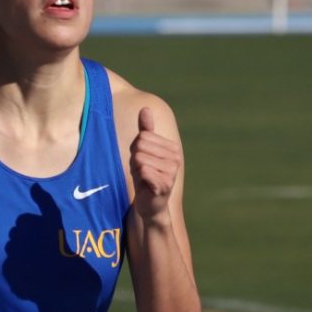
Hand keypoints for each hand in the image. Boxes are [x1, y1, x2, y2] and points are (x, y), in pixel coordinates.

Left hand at [130, 105, 180, 219]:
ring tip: (144, 178)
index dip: (136, 150)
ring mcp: (172, 171)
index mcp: (173, 148)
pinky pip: (143, 170)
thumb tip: (145, 108)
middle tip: (142, 172)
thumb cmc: (146, 175)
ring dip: (136, 170)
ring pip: (139, 158)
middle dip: (135, 160)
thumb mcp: (143, 150)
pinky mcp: (165, 183)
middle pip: (140, 146)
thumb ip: (146, 130)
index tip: (142, 162)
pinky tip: (146, 185)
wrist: (151, 204)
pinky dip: (139, 177)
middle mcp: (176, 157)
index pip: (142, 136)